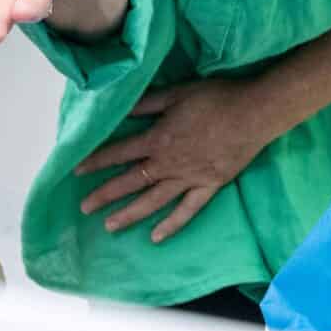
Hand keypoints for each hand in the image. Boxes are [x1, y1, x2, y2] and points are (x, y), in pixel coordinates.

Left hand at [75, 79, 276, 242]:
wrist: (254, 113)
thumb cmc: (214, 98)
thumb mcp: (176, 94)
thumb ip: (147, 104)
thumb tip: (120, 109)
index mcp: (158, 139)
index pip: (119, 153)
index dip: (96, 162)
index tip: (76, 172)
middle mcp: (169, 164)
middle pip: (131, 182)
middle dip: (105, 194)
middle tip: (84, 207)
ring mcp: (189, 179)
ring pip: (154, 201)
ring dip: (130, 214)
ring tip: (110, 226)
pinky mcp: (209, 187)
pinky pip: (187, 210)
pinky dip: (171, 224)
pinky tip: (155, 237)